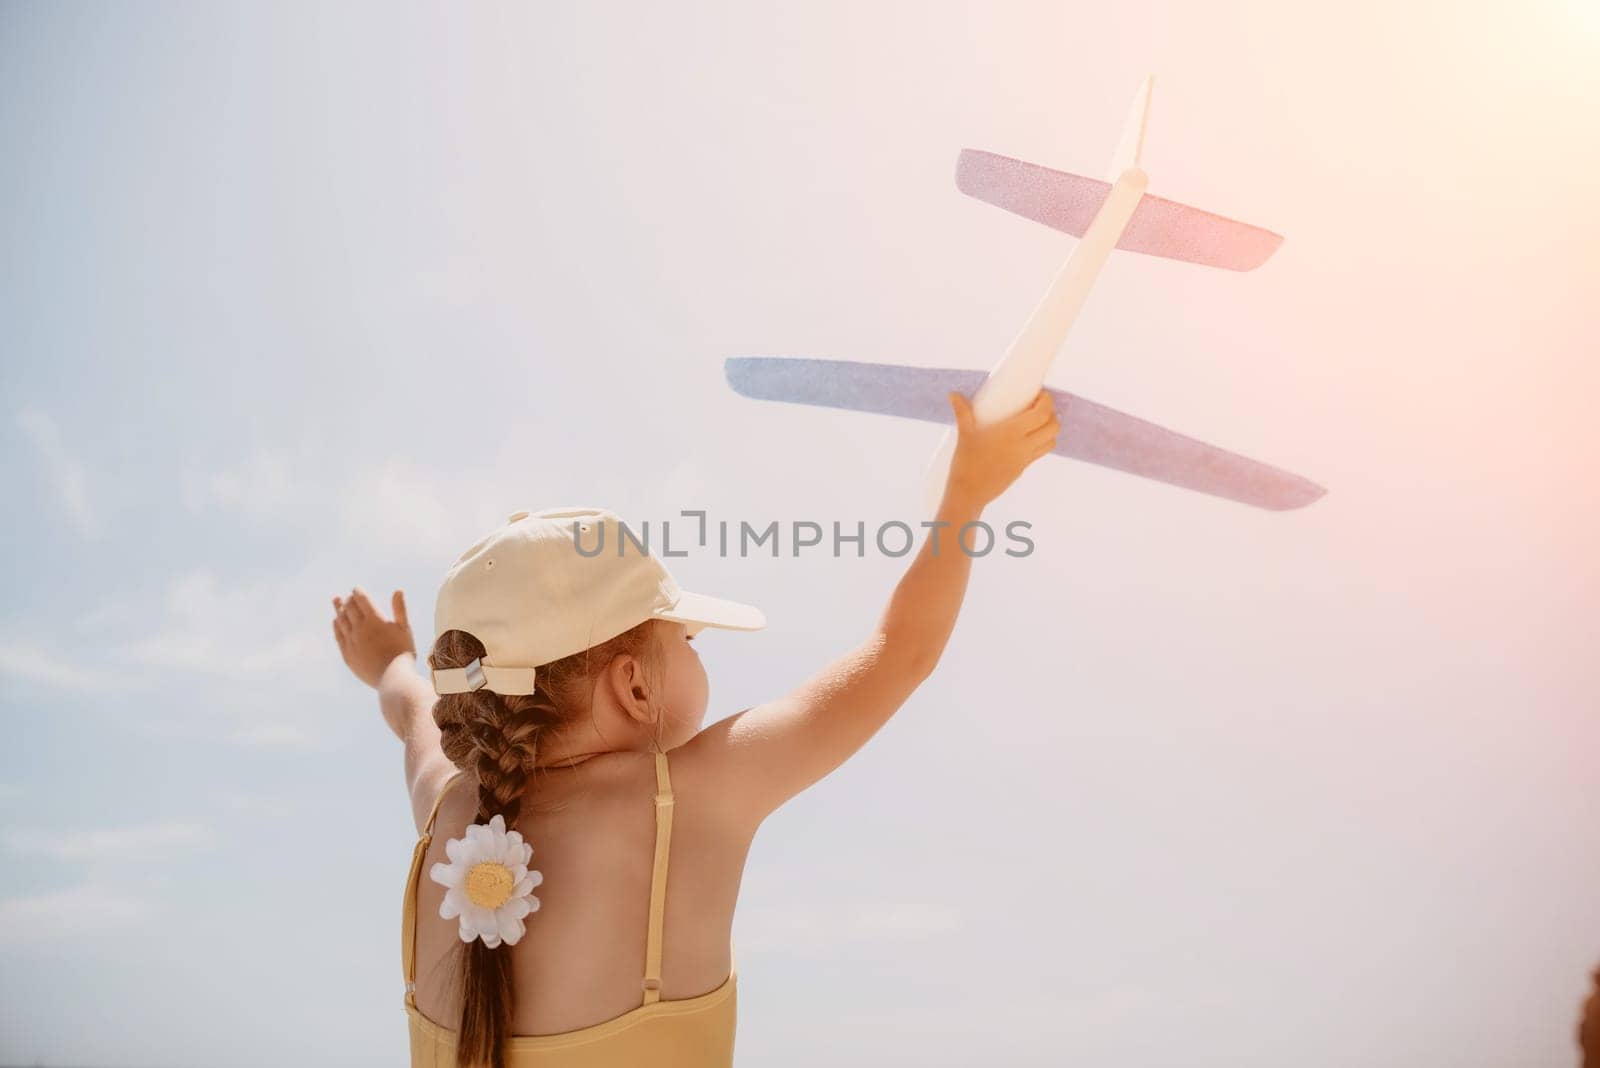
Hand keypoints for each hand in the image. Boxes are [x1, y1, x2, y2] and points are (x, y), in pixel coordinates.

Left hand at [332, 586, 416, 688]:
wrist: (392, 677)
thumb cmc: (402, 652)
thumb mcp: (405, 629)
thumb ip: (400, 609)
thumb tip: (398, 590)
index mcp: (375, 620)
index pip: (362, 600)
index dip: (358, 592)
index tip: (356, 588)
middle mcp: (360, 628)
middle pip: (349, 608)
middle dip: (348, 600)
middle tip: (348, 596)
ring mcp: (351, 641)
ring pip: (341, 620)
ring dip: (339, 609)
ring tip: (336, 601)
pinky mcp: (347, 653)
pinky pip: (338, 635)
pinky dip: (336, 625)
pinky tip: (336, 621)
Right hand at [944, 389, 1060, 508]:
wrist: (969, 493)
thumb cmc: (966, 462)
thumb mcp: (964, 434)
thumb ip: (962, 412)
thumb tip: (953, 395)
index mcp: (1013, 433)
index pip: (1042, 414)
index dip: (1047, 401)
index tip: (1040, 394)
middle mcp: (1024, 446)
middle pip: (1053, 427)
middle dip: (1052, 414)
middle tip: (1038, 407)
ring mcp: (1025, 459)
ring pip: (1051, 442)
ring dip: (1049, 430)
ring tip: (1036, 423)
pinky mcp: (1022, 469)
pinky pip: (1039, 453)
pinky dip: (1040, 443)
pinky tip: (1025, 439)